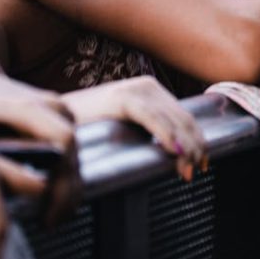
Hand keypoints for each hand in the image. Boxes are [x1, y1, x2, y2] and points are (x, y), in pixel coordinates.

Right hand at [65, 77, 205, 180]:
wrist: (55, 118)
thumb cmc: (90, 128)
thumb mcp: (126, 126)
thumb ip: (147, 130)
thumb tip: (175, 153)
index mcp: (151, 91)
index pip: (185, 117)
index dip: (198, 141)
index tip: (204, 164)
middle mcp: (147, 86)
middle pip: (183, 119)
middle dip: (195, 147)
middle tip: (197, 172)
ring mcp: (135, 90)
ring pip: (173, 120)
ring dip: (185, 147)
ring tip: (187, 171)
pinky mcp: (122, 98)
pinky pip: (151, 117)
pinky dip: (166, 134)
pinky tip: (174, 151)